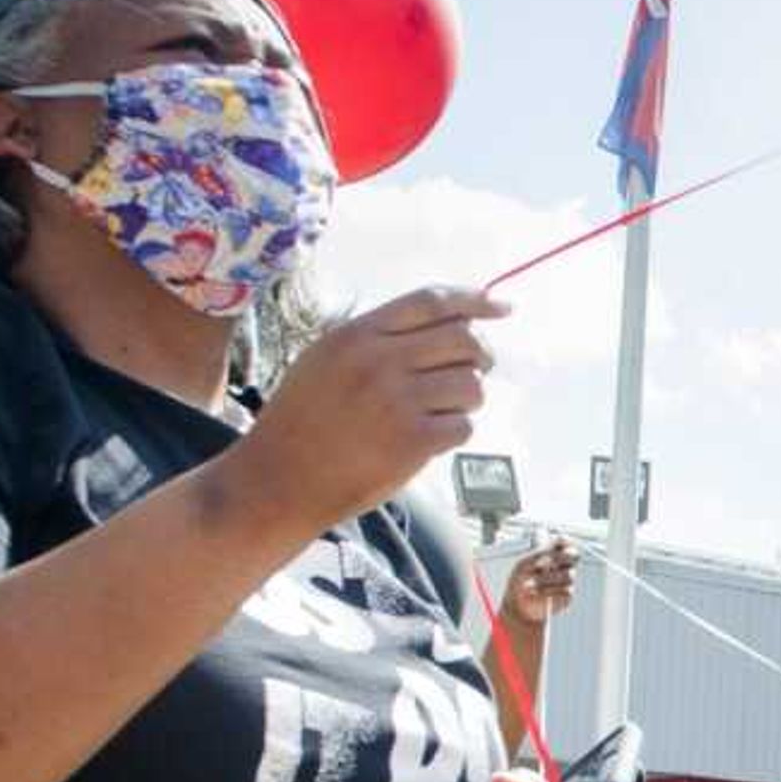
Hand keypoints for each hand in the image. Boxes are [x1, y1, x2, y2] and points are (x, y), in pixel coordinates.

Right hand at [227, 286, 505, 535]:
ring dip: (466, 399)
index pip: (431, 302)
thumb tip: (447, 325)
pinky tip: (427, 440)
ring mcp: (398, 401)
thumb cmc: (301, 421)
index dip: (474, 301)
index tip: (501, 307)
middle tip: (476, 370)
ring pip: (471, 385)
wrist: (279, 480)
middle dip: (481, 355)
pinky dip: (453, 433)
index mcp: (357, 335)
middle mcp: (380, 361)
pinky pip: (463, 426)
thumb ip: (377, 339)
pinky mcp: (413, 441)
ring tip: (438, 412)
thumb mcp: (324, 359)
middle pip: (463, 340)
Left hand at [504, 538, 577, 625]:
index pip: (564, 542)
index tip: (553, 544)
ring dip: (546, 579)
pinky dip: (548, 591)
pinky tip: (535, 593)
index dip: (562, 541)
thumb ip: (537, 554)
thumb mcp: (523, 565)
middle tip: (543, 564)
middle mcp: (563, 564)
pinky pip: (566, 590)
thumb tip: (548, 545)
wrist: (519, 604)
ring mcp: (567, 579)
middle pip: (574, 555)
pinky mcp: (567, 594)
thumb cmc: (520, 580)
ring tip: (528, 585)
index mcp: (553, 553)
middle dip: (560, 558)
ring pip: (568, 575)